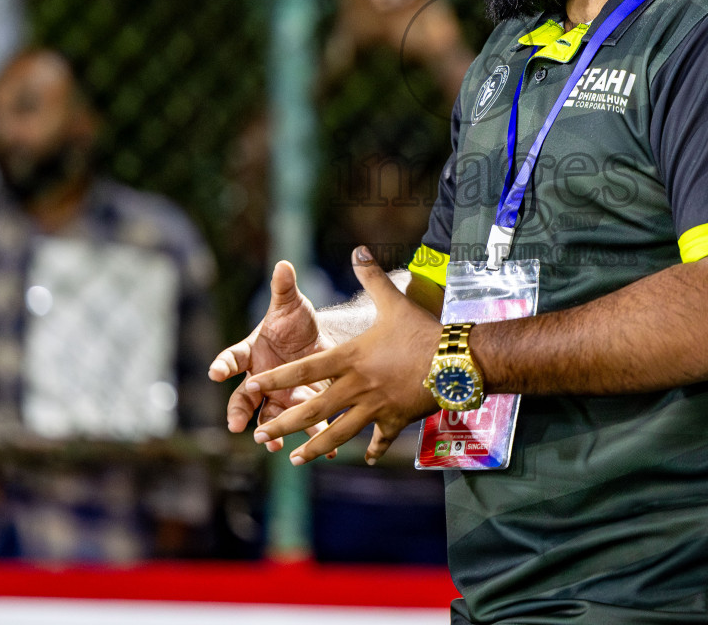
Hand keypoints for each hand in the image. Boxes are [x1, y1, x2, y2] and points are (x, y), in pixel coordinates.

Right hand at [209, 260, 331, 453]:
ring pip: (270, 417)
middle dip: (239, 412)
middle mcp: (259, 379)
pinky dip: (311, 435)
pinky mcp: (298, 407)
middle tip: (236, 425)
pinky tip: (322, 447)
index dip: (223, 364)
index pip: (232, 358)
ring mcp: (277, 396)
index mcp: (251, 352)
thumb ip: (285, 290)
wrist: (314, 341)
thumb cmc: (294, 323)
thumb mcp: (291, 305)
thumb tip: (283, 265)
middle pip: (243, 398)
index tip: (215, 372)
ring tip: (272, 445)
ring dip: (272, 431)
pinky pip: (301, 423)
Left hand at [245, 247, 441, 464]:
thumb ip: (371, 277)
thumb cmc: (422, 331)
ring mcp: (375, 407)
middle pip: (313, 409)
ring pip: (337, 432)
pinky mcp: (394, 420)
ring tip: (293, 459)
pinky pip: (378, 439)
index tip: (251, 386)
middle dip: (283, 424)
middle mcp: (357, 386)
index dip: (277, 378)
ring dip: (314, 447)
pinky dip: (372, 449)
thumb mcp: (394, 302)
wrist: (456, 361)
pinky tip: (366, 459)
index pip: (305, 369)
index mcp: (350, 359)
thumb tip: (358, 248)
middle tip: (259, 434)